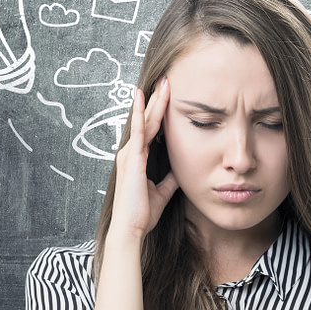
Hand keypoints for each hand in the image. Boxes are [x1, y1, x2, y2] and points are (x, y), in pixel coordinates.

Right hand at [109, 78, 178, 241]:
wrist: (130, 229)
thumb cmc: (142, 213)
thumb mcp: (162, 191)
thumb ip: (170, 178)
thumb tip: (181, 170)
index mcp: (137, 159)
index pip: (151, 129)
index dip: (159, 112)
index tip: (168, 96)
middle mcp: (131, 152)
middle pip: (147, 120)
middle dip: (157, 100)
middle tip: (166, 80)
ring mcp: (130, 153)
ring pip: (144, 121)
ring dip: (153, 101)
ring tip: (162, 83)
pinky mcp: (132, 157)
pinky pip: (138, 130)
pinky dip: (139, 112)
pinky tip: (142, 97)